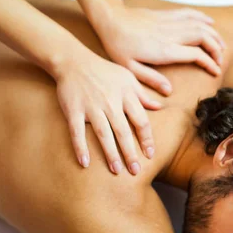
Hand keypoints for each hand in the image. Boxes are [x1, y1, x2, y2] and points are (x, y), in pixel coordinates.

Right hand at [53, 43, 160, 173]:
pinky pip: (77, 131)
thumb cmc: (104, 70)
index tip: (150, 154)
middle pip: (123, 131)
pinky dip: (80, 147)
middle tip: (135, 171)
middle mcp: (110, 102)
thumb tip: (159, 106)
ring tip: (116, 170)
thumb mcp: (127, 77)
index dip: (146, 139)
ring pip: (103, 134)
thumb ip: (142, 94)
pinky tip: (85, 163)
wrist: (73, 61)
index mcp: (125, 95)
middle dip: (130, 152)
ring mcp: (91, 107)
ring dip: (110, 153)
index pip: (140, 120)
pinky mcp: (73, 110)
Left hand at [96, 4, 224, 95]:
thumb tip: (168, 91)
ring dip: (214, 35)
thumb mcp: (130, 68)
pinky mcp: (167, 15)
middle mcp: (171, 34)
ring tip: (221, 46)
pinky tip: (210, 23)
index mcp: (164, 50)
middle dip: (217, 49)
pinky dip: (203, 18)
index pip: (196, 54)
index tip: (215, 72)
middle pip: (204, 37)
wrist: (110, 19)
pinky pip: (190, 13)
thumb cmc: (117, 46)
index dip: (210, 63)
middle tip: (220, 61)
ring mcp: (170, 22)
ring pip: (200, 25)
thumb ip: (151, 80)